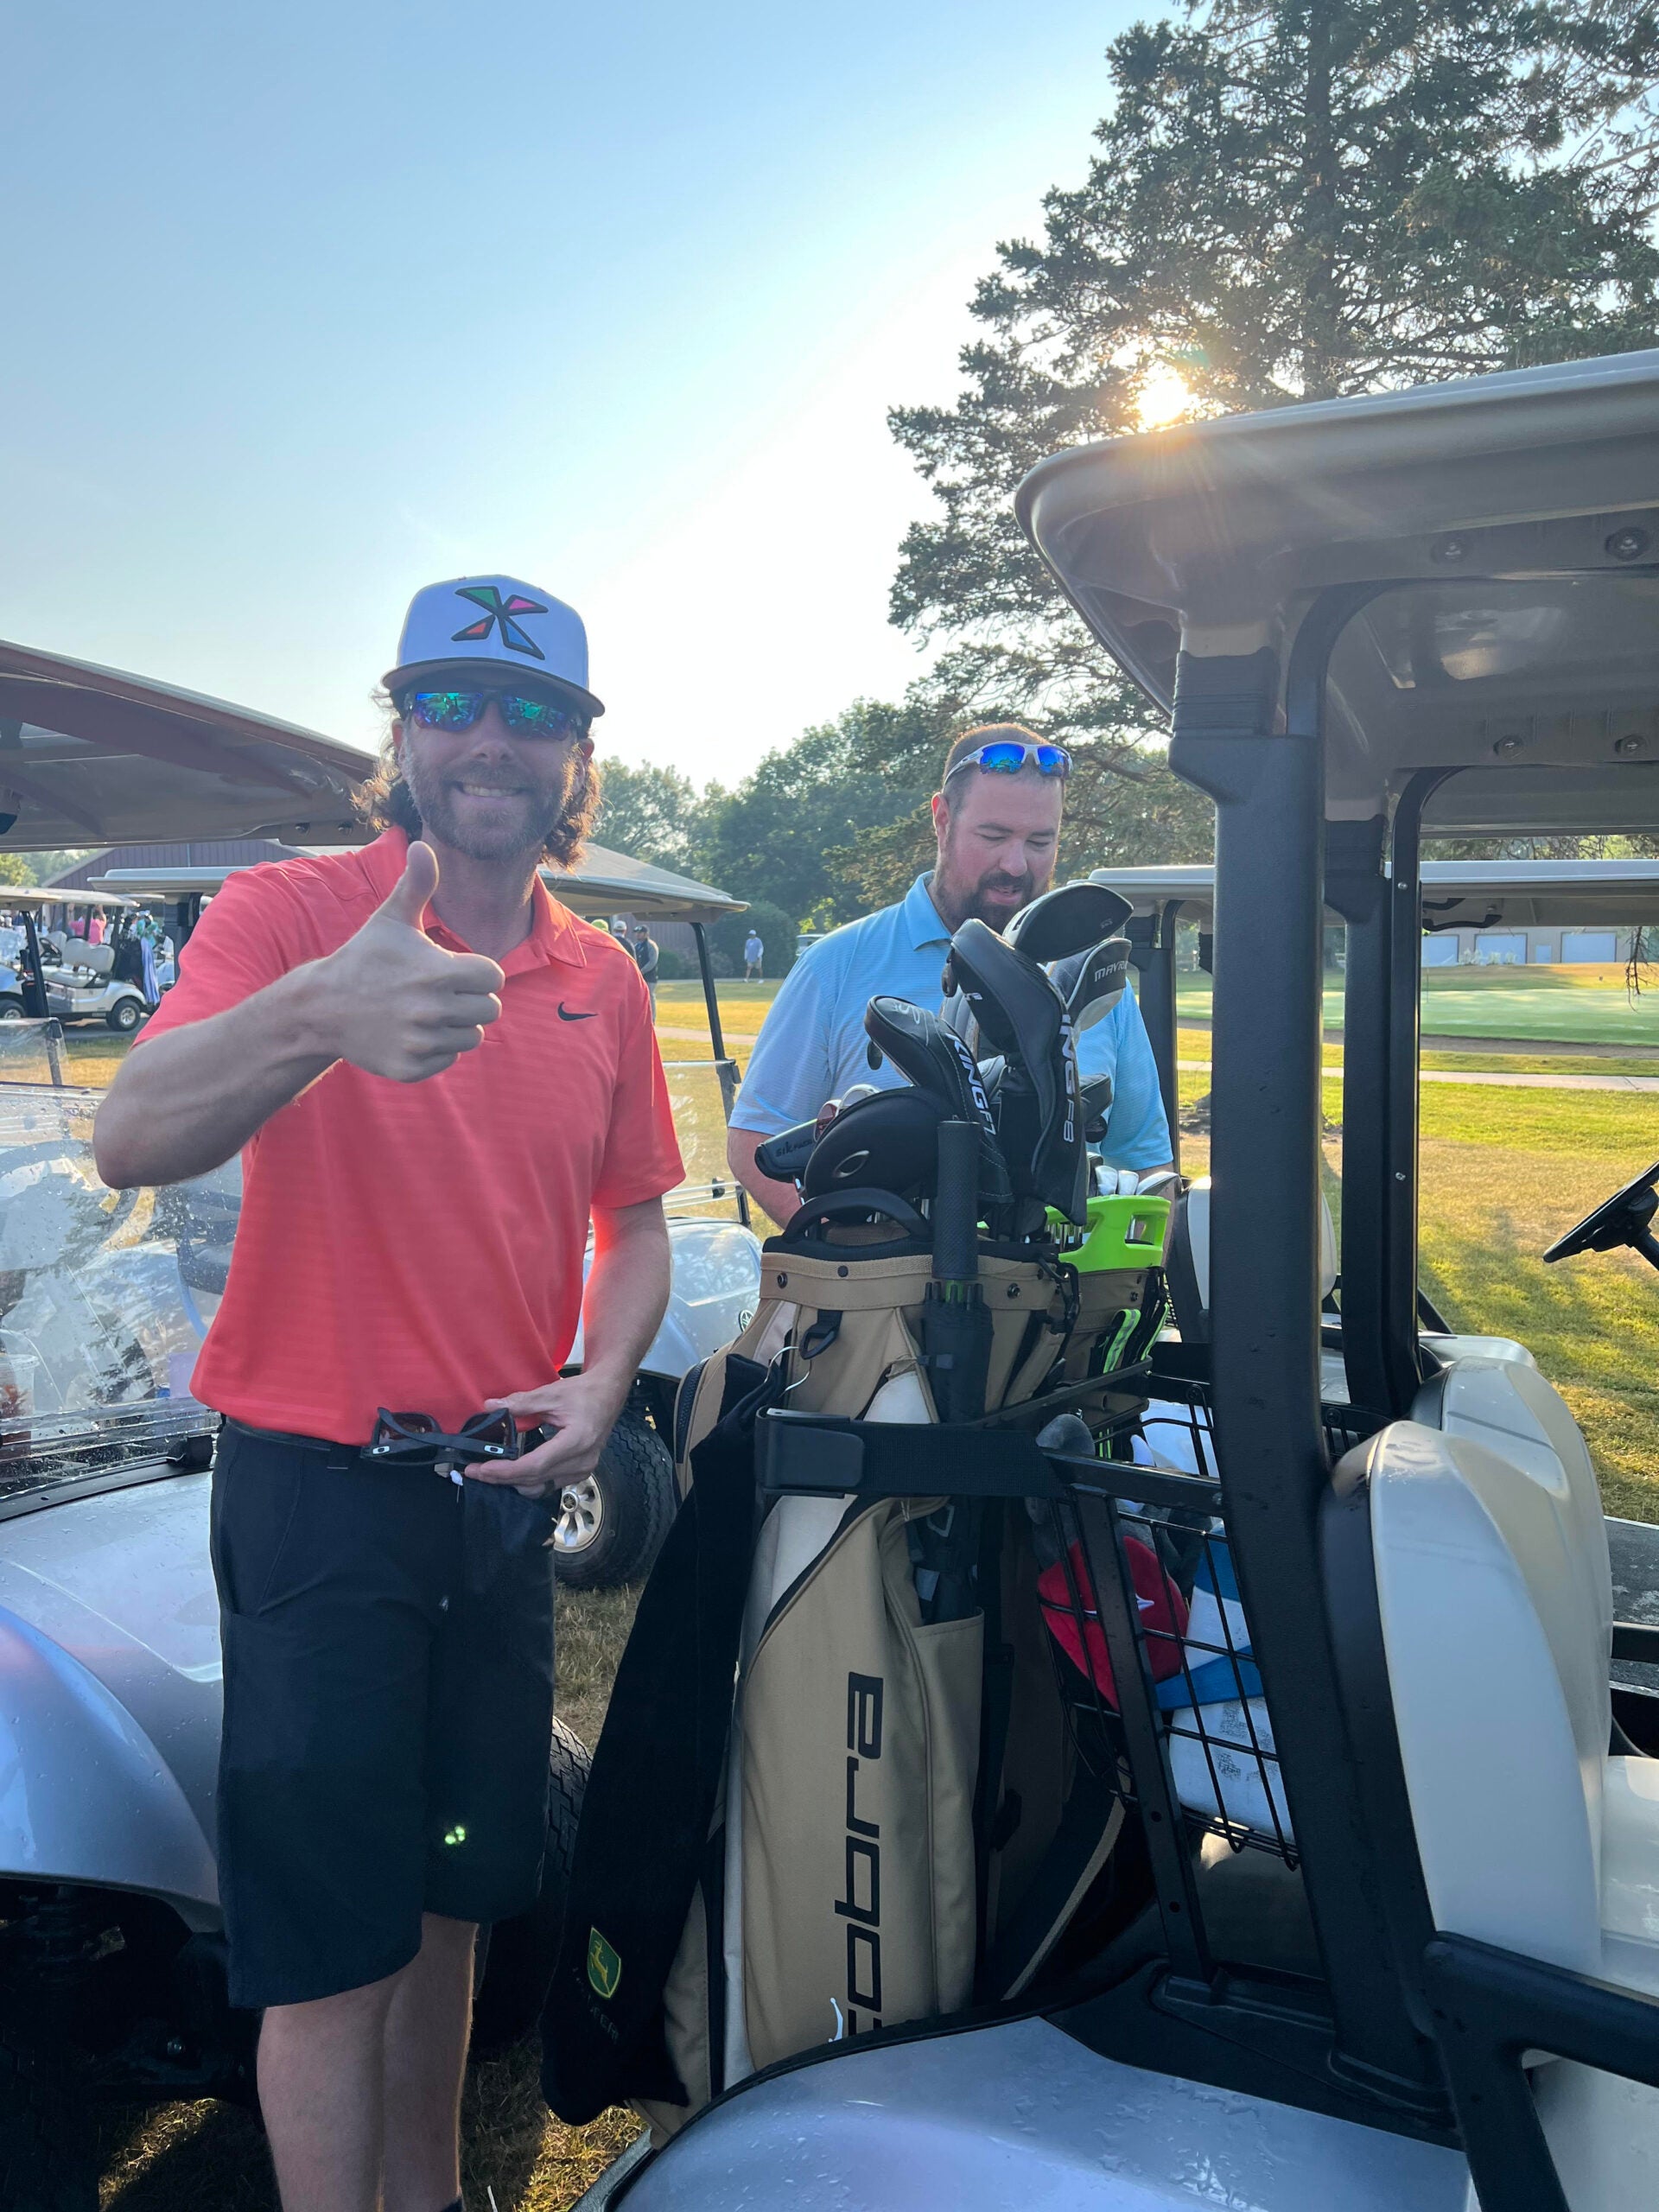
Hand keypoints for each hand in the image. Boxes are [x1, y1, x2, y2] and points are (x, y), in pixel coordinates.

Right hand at [311, 842, 504, 1082]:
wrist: (322, 1008)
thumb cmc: (364, 958)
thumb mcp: (391, 920)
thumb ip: (416, 885)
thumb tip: (422, 844)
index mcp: (438, 973)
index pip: (494, 977)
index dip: (477, 971)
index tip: (452, 968)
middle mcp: (432, 1010)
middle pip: (490, 1009)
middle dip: (470, 999)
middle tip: (438, 992)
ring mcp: (421, 1042)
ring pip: (472, 1037)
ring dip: (456, 1025)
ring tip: (425, 1011)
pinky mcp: (411, 1067)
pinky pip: (449, 1060)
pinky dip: (437, 1050)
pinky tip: (411, 1032)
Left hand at [470, 1372, 627, 1497]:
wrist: (608, 1394)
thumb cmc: (584, 1392)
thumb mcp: (551, 1393)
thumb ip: (521, 1402)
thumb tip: (491, 1406)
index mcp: (576, 1441)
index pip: (534, 1465)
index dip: (505, 1471)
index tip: (481, 1469)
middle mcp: (581, 1461)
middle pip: (535, 1480)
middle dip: (502, 1478)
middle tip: (475, 1472)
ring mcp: (583, 1470)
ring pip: (541, 1487)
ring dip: (514, 1482)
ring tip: (490, 1472)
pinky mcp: (581, 1473)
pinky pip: (550, 1485)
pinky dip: (528, 1481)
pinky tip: (512, 1472)